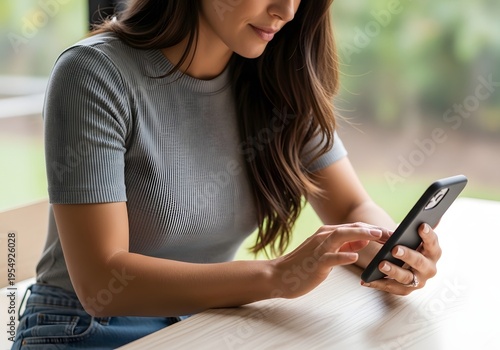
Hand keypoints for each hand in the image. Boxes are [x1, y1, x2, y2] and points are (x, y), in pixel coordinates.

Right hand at [270, 222, 391, 298]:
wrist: (279, 275)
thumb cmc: (304, 265)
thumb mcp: (326, 252)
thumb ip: (344, 245)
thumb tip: (363, 241)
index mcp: (327, 233)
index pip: (355, 227)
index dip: (374, 229)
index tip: (392, 233)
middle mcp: (323, 236)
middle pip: (351, 228)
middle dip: (373, 230)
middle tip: (392, 233)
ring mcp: (319, 248)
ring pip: (341, 236)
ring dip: (361, 235)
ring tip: (378, 237)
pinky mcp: (315, 263)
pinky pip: (331, 257)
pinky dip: (343, 255)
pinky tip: (355, 257)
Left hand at [361, 223, 440, 294]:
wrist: (402, 262)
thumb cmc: (408, 245)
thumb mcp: (412, 235)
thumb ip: (419, 228)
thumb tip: (429, 217)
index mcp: (433, 253)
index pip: (433, 243)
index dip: (428, 235)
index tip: (420, 226)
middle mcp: (429, 269)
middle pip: (420, 262)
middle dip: (408, 255)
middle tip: (395, 249)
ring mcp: (418, 281)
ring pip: (406, 278)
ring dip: (393, 271)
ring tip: (381, 264)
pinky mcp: (405, 289)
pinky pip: (391, 287)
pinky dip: (378, 283)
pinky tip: (366, 279)